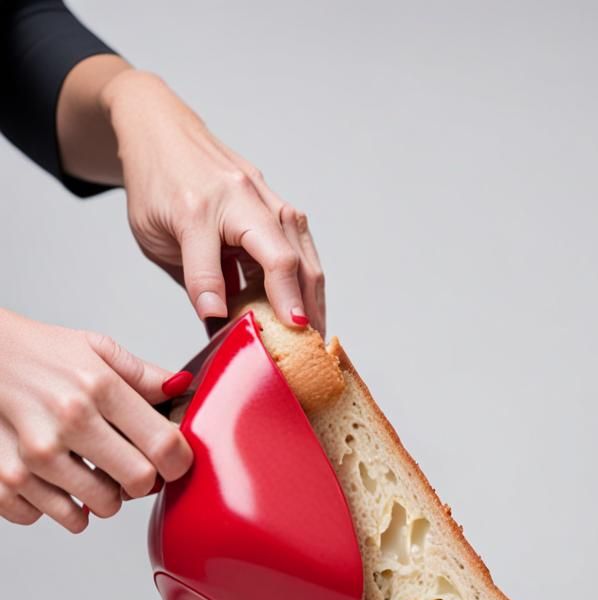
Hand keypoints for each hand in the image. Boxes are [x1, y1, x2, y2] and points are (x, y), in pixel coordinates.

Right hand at [0, 309, 191, 531]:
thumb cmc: (37, 355)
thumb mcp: (95, 349)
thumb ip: (145, 376)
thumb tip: (185, 391)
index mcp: (98, 387)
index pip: (165, 447)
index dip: (177, 461)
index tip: (171, 460)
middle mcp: (67, 422)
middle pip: (139, 484)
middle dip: (140, 480)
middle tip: (126, 465)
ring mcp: (34, 456)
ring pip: (100, 508)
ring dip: (99, 496)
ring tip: (85, 468)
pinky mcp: (5, 481)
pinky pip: (52, 517)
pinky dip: (55, 505)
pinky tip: (50, 477)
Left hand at [98, 70, 325, 335]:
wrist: (160, 129)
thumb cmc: (156, 182)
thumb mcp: (156, 238)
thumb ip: (194, 279)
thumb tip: (220, 322)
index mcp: (206, 206)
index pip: (248, 258)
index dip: (275, 296)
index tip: (287, 328)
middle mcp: (244, 196)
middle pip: (290, 256)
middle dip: (306, 304)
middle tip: (311, 345)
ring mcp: (266, 197)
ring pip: (303, 251)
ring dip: (312, 294)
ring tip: (314, 330)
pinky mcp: (275, 203)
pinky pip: (299, 244)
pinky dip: (304, 276)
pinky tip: (304, 303)